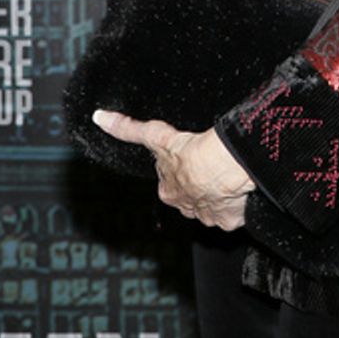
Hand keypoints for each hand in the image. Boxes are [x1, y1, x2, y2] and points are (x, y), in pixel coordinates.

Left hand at [93, 110, 253, 230]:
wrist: (222, 167)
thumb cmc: (190, 153)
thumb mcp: (156, 136)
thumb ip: (128, 129)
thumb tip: (99, 118)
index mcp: (168, 192)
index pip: (171, 183)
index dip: (179, 173)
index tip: (188, 162)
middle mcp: (186, 207)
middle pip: (190, 197)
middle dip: (197, 187)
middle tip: (208, 169)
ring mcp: (208, 216)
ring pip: (211, 206)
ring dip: (217, 196)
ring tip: (225, 178)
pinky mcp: (229, 220)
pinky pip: (233, 214)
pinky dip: (236, 204)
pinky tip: (239, 191)